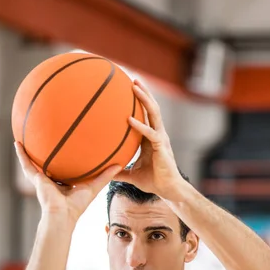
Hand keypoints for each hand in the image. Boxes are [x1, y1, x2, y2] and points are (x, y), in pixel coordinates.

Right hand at [14, 142, 120, 222]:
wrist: (62, 215)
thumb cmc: (77, 206)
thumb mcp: (93, 187)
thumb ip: (105, 176)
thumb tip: (120, 165)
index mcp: (64, 183)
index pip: (64, 169)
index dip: (65, 160)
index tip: (67, 149)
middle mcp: (52, 180)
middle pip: (48, 164)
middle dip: (46, 154)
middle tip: (44, 139)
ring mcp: (42, 179)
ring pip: (33, 163)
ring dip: (28, 152)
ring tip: (23, 138)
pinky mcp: (36, 179)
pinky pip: (26, 165)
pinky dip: (21, 155)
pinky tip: (17, 143)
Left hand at [115, 79, 183, 198]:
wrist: (167, 190)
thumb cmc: (152, 181)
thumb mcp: (131, 175)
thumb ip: (118, 170)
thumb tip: (102, 172)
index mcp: (151, 138)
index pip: (147, 115)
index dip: (140, 102)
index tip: (130, 89)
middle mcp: (158, 134)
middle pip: (152, 108)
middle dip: (144, 93)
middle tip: (133, 79)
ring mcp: (161, 139)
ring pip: (154, 114)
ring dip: (145, 99)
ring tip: (135, 87)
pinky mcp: (162, 148)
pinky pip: (150, 134)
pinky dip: (140, 126)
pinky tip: (129, 119)